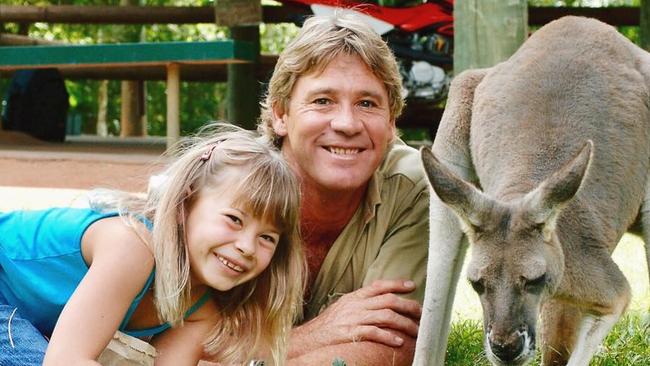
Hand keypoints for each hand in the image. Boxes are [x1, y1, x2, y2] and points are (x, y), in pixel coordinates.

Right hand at [293, 279, 421, 350]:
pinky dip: (388, 336)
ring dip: (404, 323)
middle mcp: (355, 305)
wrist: (308, 338)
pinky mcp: (350, 333)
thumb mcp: (343, 307)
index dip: (397, 284)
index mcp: (354, 297)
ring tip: (416, 331)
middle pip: (388, 301)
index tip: (412, 286)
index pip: (379, 285)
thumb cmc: (327, 324)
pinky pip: (373, 333)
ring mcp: (353, 318)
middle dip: (408, 306)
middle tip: (421, 313)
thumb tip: (379, 302)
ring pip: (385, 316)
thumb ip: (360, 302)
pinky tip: (398, 342)